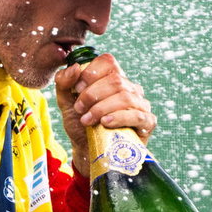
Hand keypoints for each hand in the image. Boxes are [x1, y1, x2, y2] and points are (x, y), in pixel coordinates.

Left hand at [54, 52, 156, 174]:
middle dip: (92, 94)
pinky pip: (137, 115)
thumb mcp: (65, 102)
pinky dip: (119, 118)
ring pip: (125, 97)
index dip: (91, 73)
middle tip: (79, 109)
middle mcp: (130, 88)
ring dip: (101, 108)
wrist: (86, 150)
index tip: (77, 89)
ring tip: (87, 120)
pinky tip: (105, 123)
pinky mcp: (147, 123)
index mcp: (112, 78)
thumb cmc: (79, 124)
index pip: (108, 61)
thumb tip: (76, 67)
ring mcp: (140, 105)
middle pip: (115, 80)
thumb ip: (64, 82)